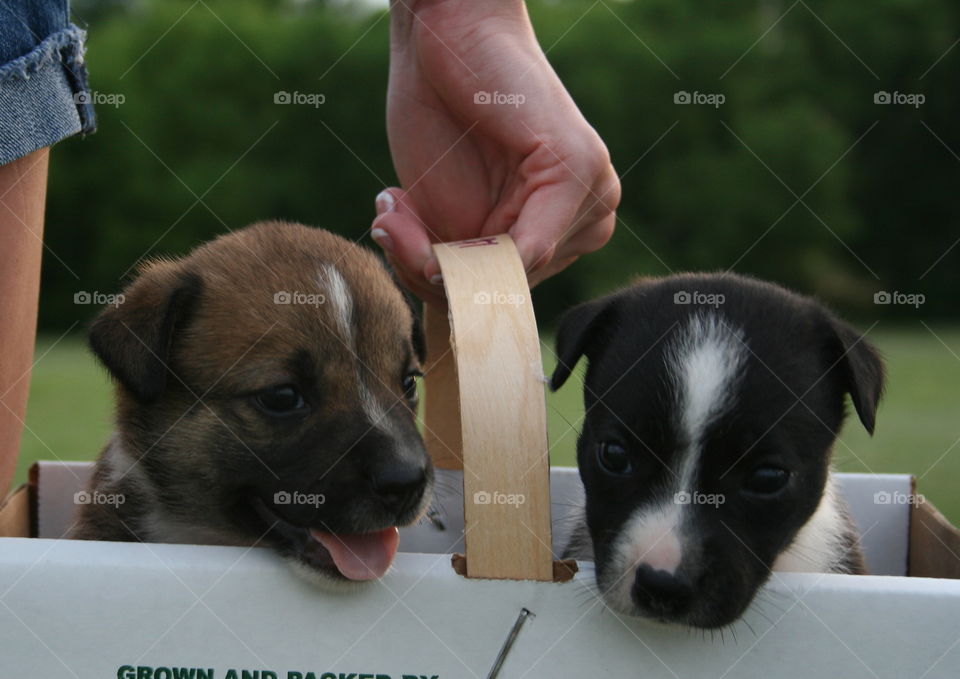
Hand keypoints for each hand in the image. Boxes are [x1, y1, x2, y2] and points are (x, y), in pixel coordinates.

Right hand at [372, 0, 619, 305]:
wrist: (443, 28)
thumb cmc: (442, 111)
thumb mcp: (444, 213)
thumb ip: (459, 266)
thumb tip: (457, 323)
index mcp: (562, 232)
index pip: (504, 300)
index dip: (441, 291)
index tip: (395, 249)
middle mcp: (587, 220)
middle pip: (502, 297)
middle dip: (428, 271)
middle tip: (387, 219)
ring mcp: (591, 197)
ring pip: (502, 282)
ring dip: (426, 255)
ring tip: (393, 204)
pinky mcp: (577, 171)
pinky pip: (522, 254)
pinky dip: (453, 248)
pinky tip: (408, 204)